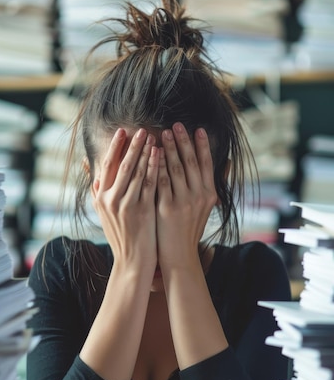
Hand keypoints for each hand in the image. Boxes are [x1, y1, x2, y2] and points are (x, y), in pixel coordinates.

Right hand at [92, 128, 158, 274]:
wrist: (132, 261)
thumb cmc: (121, 236)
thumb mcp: (104, 214)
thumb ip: (98, 193)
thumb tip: (91, 172)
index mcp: (101, 199)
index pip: (107, 166)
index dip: (115, 147)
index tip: (123, 132)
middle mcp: (110, 200)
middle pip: (122, 165)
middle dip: (132, 145)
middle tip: (141, 129)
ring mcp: (126, 205)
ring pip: (136, 172)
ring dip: (145, 153)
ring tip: (153, 137)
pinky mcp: (141, 211)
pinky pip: (149, 184)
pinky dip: (154, 168)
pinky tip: (160, 156)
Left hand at [156, 122, 216, 271]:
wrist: (180, 255)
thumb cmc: (189, 229)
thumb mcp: (206, 207)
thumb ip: (212, 184)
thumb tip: (227, 163)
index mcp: (210, 193)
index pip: (207, 163)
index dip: (202, 145)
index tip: (196, 128)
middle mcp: (200, 196)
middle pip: (192, 162)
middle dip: (183, 141)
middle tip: (175, 124)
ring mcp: (184, 202)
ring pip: (176, 169)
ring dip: (169, 149)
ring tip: (162, 133)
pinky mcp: (168, 208)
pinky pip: (162, 182)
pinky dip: (157, 166)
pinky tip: (151, 155)